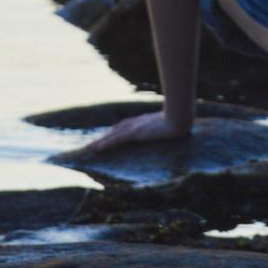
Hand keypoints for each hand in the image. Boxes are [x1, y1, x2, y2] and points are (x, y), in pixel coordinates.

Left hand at [68, 109, 190, 159]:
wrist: (180, 118)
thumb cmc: (178, 120)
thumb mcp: (169, 124)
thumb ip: (164, 126)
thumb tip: (168, 131)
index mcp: (142, 121)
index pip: (123, 127)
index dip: (112, 134)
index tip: (104, 138)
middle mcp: (135, 123)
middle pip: (114, 131)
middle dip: (102, 138)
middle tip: (90, 146)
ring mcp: (134, 127)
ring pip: (111, 136)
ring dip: (99, 142)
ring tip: (87, 149)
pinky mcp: (135, 133)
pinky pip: (116, 140)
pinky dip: (105, 144)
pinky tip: (96, 149)